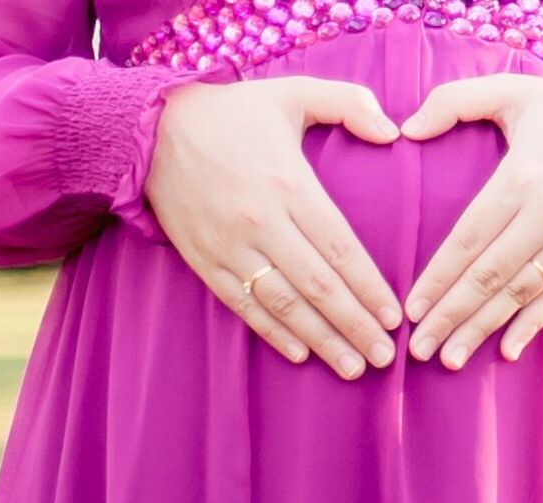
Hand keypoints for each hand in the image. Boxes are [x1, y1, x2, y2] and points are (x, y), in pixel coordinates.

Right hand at [147, 76, 403, 379]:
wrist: (149, 128)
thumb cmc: (231, 112)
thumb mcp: (292, 94)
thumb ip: (348, 104)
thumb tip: (393, 131)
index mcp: (288, 184)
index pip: (339, 247)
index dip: (369, 286)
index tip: (393, 316)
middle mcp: (260, 221)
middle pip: (317, 285)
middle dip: (353, 325)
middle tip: (383, 357)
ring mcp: (229, 246)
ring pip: (282, 303)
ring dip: (319, 339)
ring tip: (351, 367)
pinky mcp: (204, 260)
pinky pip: (242, 304)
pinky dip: (271, 332)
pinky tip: (299, 354)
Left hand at [398, 70, 542, 368]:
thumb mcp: (511, 90)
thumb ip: (453, 102)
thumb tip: (405, 129)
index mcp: (523, 178)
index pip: (469, 239)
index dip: (438, 277)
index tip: (411, 308)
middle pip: (489, 277)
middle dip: (450, 316)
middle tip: (417, 349)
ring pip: (519, 294)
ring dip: (482, 329)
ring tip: (449, 358)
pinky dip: (531, 326)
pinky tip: (505, 351)